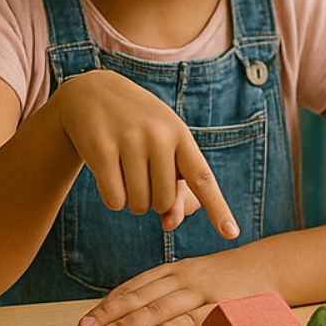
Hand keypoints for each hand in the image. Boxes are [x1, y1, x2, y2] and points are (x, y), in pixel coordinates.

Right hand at [55, 70, 238, 239]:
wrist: (94, 91)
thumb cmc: (138, 127)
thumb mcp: (161, 147)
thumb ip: (172, 185)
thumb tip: (171, 224)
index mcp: (181, 135)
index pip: (202, 178)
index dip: (218, 208)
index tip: (231, 234)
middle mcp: (159, 136)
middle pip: (163, 202)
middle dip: (152, 201)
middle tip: (142, 174)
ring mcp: (130, 140)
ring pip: (138, 204)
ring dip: (131, 200)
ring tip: (125, 171)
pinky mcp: (101, 148)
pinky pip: (114, 200)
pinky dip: (112, 198)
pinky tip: (108, 174)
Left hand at [78, 248, 264, 325]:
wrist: (268, 266)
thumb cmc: (224, 277)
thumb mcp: (190, 276)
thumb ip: (163, 289)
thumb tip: (124, 309)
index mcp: (173, 271)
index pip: (134, 287)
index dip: (108, 304)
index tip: (85, 321)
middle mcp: (183, 278)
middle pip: (141, 296)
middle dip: (111, 314)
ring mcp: (202, 292)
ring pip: (162, 306)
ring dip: (134, 321)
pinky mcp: (222, 307)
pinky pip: (195, 318)